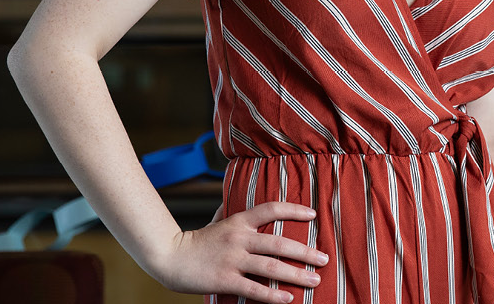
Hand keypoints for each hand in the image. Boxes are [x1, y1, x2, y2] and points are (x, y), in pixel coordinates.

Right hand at [149, 201, 327, 302]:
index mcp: (239, 221)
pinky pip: (254, 289)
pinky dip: (273, 295)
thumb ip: (232, 214)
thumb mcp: (216, 222)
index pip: (271, 209)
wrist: (169, 257)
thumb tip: (239, 199)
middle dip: (305, 252)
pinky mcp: (225, 280)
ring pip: (271, 268)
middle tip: (324, 259)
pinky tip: (289, 299)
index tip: (313, 214)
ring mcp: (232, 260)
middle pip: (279, 243)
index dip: (294, 209)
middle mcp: (239, 238)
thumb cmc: (196, 241)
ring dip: (296, 275)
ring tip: (315, 280)